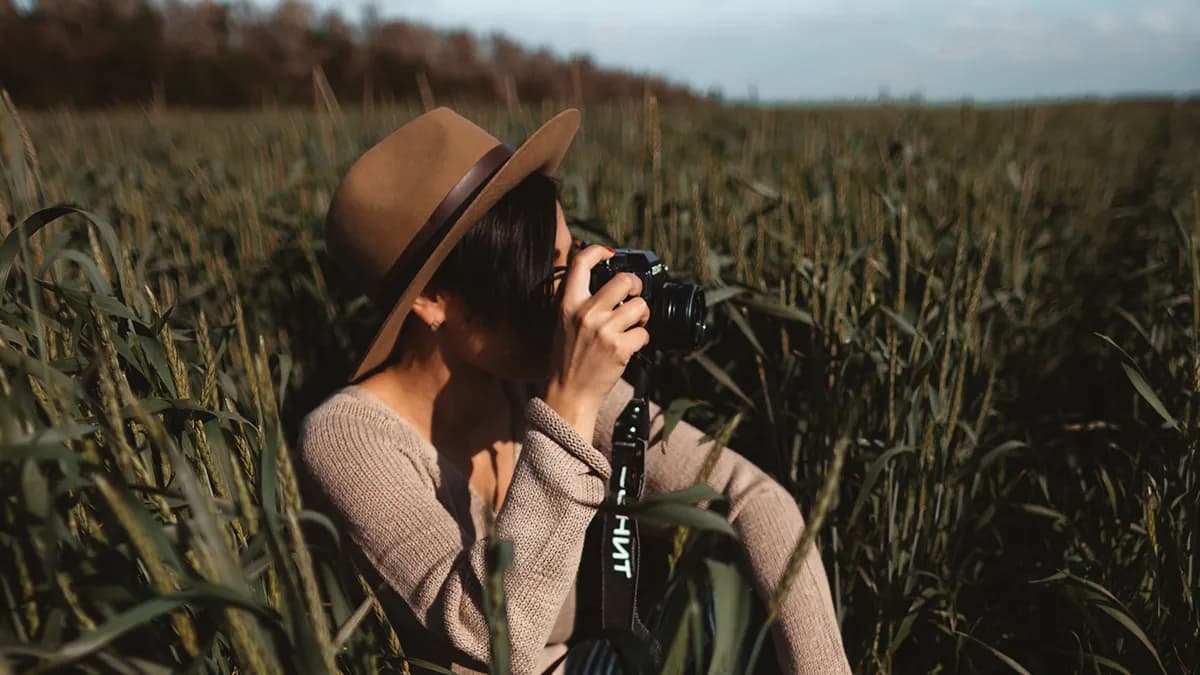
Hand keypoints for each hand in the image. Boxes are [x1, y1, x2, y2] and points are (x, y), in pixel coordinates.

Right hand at [543, 244, 650, 445]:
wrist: (568, 394)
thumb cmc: (567, 360)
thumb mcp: (563, 324)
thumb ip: (580, 303)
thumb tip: (605, 284)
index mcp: (568, 304)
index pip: (581, 263)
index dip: (598, 250)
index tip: (609, 252)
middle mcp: (585, 313)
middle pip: (624, 280)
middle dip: (636, 286)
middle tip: (635, 296)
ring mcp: (604, 330)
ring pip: (640, 306)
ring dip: (642, 315)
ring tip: (633, 325)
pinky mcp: (620, 348)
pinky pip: (644, 333)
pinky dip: (642, 339)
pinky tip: (630, 346)